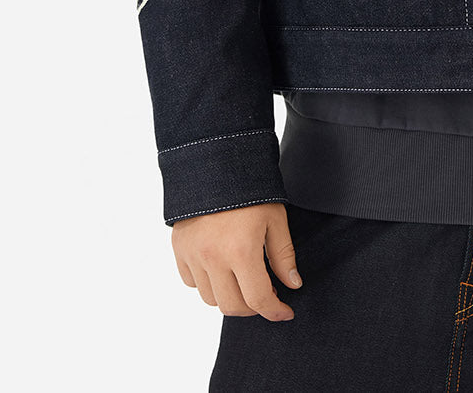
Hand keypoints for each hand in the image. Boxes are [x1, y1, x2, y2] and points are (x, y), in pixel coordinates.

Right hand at [172, 201, 302, 320]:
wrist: (215, 161)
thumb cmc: (251, 188)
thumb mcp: (275, 218)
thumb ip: (283, 255)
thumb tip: (293, 285)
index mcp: (241, 250)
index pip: (258, 299)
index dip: (275, 311)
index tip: (284, 311)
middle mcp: (213, 258)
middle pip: (232, 306)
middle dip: (252, 307)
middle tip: (265, 293)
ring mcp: (193, 254)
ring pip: (210, 298)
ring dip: (229, 295)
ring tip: (242, 276)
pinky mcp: (179, 248)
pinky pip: (191, 282)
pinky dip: (206, 282)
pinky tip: (220, 266)